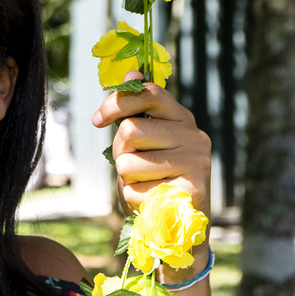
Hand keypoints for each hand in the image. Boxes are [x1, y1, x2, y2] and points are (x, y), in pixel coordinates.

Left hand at [91, 70, 211, 219]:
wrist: (178, 223)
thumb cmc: (155, 176)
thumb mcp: (143, 141)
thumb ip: (137, 111)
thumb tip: (131, 72)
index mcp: (181, 118)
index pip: (148, 93)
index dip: (116, 103)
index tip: (97, 121)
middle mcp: (195, 135)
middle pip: (130, 130)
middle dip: (120, 151)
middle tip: (132, 165)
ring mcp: (197, 162)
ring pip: (128, 163)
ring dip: (126, 179)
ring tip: (144, 184)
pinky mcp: (192, 190)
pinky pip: (136, 191)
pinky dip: (134, 199)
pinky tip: (151, 201)